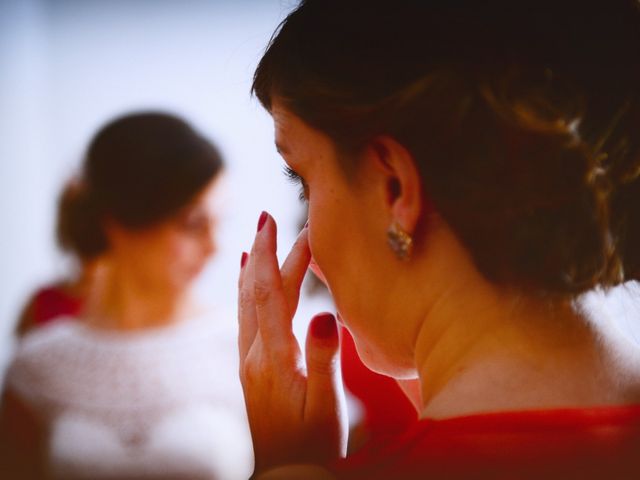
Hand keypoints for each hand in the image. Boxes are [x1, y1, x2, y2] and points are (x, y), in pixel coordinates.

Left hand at [238, 212, 346, 473]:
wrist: (286, 476)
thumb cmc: (313, 444)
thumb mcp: (327, 405)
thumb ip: (325, 359)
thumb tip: (326, 313)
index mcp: (274, 359)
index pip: (271, 294)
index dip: (274, 255)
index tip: (273, 221)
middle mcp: (254, 356)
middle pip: (259, 292)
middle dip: (269, 253)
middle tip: (276, 218)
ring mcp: (249, 363)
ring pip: (248, 304)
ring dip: (255, 269)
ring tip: (258, 241)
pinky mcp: (252, 370)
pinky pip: (246, 320)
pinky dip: (249, 294)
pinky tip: (252, 288)